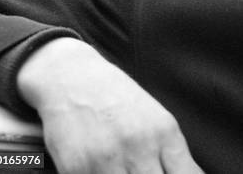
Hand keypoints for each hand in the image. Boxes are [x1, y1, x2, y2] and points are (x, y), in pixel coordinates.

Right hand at [17, 38, 202, 173]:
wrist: (72, 77)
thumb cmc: (116, 97)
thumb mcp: (153, 115)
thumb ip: (170, 151)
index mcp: (163, 131)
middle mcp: (139, 146)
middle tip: (144, 169)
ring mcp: (108, 160)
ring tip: (123, 167)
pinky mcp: (76, 169)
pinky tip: (101, 169)